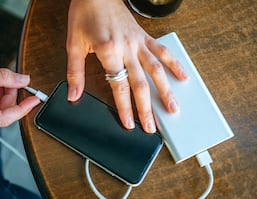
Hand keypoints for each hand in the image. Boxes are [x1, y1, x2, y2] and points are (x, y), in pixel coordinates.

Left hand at [66, 0, 186, 132]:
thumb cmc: (84, 14)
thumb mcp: (73, 44)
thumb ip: (75, 72)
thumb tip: (73, 95)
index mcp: (108, 51)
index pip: (119, 86)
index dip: (125, 108)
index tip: (130, 124)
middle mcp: (127, 48)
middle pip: (140, 84)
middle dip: (147, 108)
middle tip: (151, 127)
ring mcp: (138, 42)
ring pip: (156, 70)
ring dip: (165, 91)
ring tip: (173, 109)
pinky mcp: (144, 36)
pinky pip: (162, 51)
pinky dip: (173, 64)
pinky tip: (182, 77)